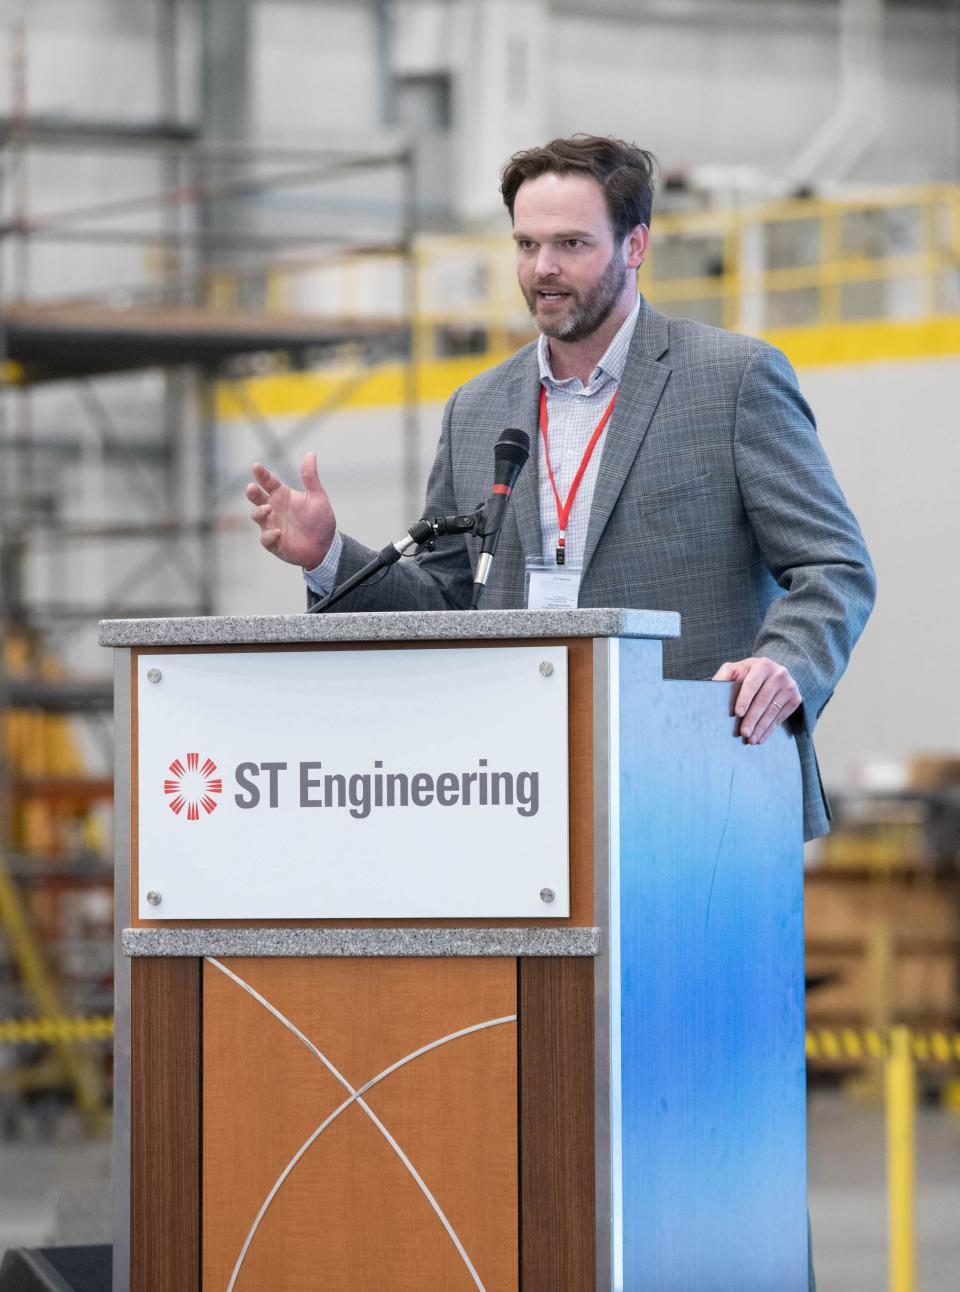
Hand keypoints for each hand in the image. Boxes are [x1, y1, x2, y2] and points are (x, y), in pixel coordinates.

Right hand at [246, 453, 335, 569]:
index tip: (256, 466)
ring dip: (259, 512)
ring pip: (257, 516)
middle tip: (252, 487)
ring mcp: (272, 525)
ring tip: (268, 508)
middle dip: (252, 492)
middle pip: (256, 498)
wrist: (326, 545)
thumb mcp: (317, 496)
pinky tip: (278, 532)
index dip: (261, 474)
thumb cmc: (319, 519)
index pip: (268, 482)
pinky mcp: (274, 543)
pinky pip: (266, 539)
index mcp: (282, 496)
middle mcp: (274, 509)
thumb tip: (310, 453)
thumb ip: (310, 477)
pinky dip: (269, 535)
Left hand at [712, 657, 801, 744]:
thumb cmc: (748, 674)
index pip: (752, 684)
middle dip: (752, 719)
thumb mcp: (736, 670)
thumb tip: (711, 687)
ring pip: (772, 711)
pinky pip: (781, 718)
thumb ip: (724, 675)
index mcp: (762, 665)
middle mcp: (779, 674)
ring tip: (751, 740)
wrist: (774, 673)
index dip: (745, 699)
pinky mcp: (796, 699)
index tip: (738, 713)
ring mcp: (790, 686)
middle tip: (744, 733)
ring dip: (761, 728)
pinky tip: (761, 737)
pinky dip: (770, 729)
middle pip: (763, 701)